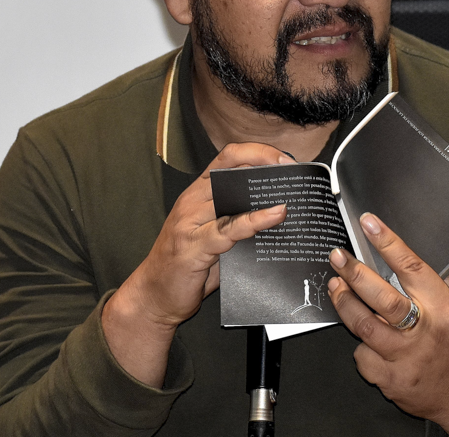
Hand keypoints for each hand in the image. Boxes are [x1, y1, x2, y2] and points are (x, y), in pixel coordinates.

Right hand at [102, 142, 290, 386]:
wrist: (154, 296)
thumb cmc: (187, 267)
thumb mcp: (214, 235)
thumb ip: (237, 221)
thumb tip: (277, 212)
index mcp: (198, 193)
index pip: (228, 158)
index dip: (257, 152)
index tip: (284, 158)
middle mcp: (192, 201)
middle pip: (232, 169)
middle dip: (266, 164)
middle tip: (294, 171)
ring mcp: (190, 222)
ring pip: (231, 193)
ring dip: (264, 190)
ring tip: (292, 191)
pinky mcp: (194, 246)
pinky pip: (229, 228)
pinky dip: (255, 220)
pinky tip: (275, 215)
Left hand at [327, 214, 448, 436]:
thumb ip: (436, 284)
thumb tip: (406, 255)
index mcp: (444, 309)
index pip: (412, 269)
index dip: (388, 243)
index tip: (369, 224)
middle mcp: (425, 332)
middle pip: (382, 298)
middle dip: (354, 274)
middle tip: (338, 257)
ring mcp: (406, 359)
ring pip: (364, 326)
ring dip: (345, 303)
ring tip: (335, 286)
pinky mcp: (392, 380)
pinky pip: (363, 357)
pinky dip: (360, 345)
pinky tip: (361, 337)